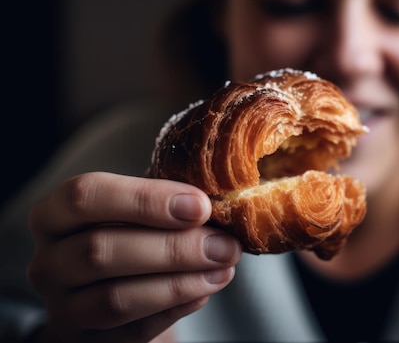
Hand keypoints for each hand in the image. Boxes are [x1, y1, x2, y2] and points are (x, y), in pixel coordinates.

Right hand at [27, 172, 241, 342]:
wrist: (115, 287)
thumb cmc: (130, 235)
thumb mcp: (138, 211)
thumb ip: (166, 203)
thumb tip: (220, 203)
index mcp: (54, 214)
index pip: (85, 196)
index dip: (145, 199)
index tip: (200, 206)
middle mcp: (47, 261)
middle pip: (100, 251)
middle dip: (173, 247)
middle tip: (224, 244)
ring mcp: (61, 307)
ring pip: (115, 298)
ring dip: (179, 283)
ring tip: (223, 267)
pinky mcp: (86, 341)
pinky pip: (133, 330)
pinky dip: (176, 307)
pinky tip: (205, 289)